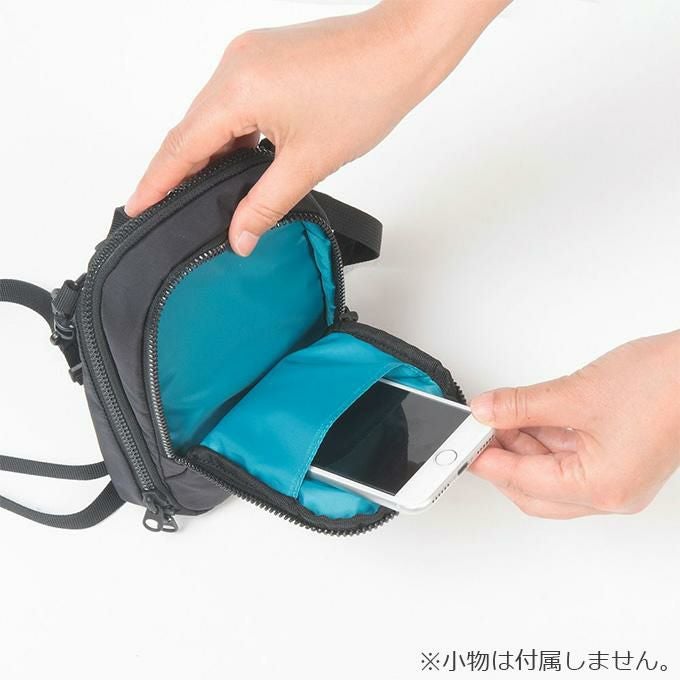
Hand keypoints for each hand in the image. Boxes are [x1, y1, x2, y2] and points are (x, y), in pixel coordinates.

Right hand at [125, 0, 508, 255]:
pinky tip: (237, 160)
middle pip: (192, 128)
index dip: (157, 181)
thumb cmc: (365, 95)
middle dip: (178, 171)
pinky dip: (230, 133)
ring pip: (213, 115)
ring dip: (208, 152)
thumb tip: (239, 236)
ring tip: (201, 193)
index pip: (182, 146)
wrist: (402, 51)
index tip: (137, 206)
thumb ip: (265, 203)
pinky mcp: (265, 57)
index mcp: (238, 89)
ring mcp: (249, 56)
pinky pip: (233, 100)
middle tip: (162, 207)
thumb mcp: (309, 162)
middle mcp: (234, 66)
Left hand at [469, 331, 679, 517]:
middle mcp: (611, 493)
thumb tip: (487, 411)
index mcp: (601, 488)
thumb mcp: (576, 393)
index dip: (487, 461)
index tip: (464, 445)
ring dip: (522, 448)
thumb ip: (522, 405)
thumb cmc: (666, 384)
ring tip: (497, 419)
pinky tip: (524, 419)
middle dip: (502, 460)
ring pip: (551, 476)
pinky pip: (569, 460)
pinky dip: (544, 442)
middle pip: (534, 490)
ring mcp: (617, 479)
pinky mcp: (619, 461)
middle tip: (477, 433)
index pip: (524, 482)